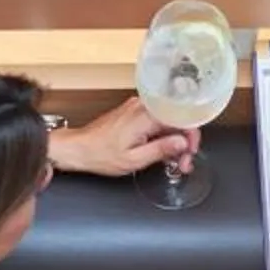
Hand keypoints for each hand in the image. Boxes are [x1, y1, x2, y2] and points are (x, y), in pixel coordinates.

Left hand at [51, 97, 195, 177]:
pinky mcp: (132, 112)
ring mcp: (137, 107)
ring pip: (167, 120)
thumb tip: (182, 143)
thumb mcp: (133, 160)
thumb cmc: (99, 154)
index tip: (190, 153)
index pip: (181, 119)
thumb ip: (161, 149)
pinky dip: (162, 135)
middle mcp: (142, 106)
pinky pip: (155, 120)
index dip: (191, 137)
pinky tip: (160, 150)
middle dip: (183, 141)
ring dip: (173, 139)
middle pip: (176, 119)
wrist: (77, 148)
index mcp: (145, 116)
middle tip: (182, 162)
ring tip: (172, 160)